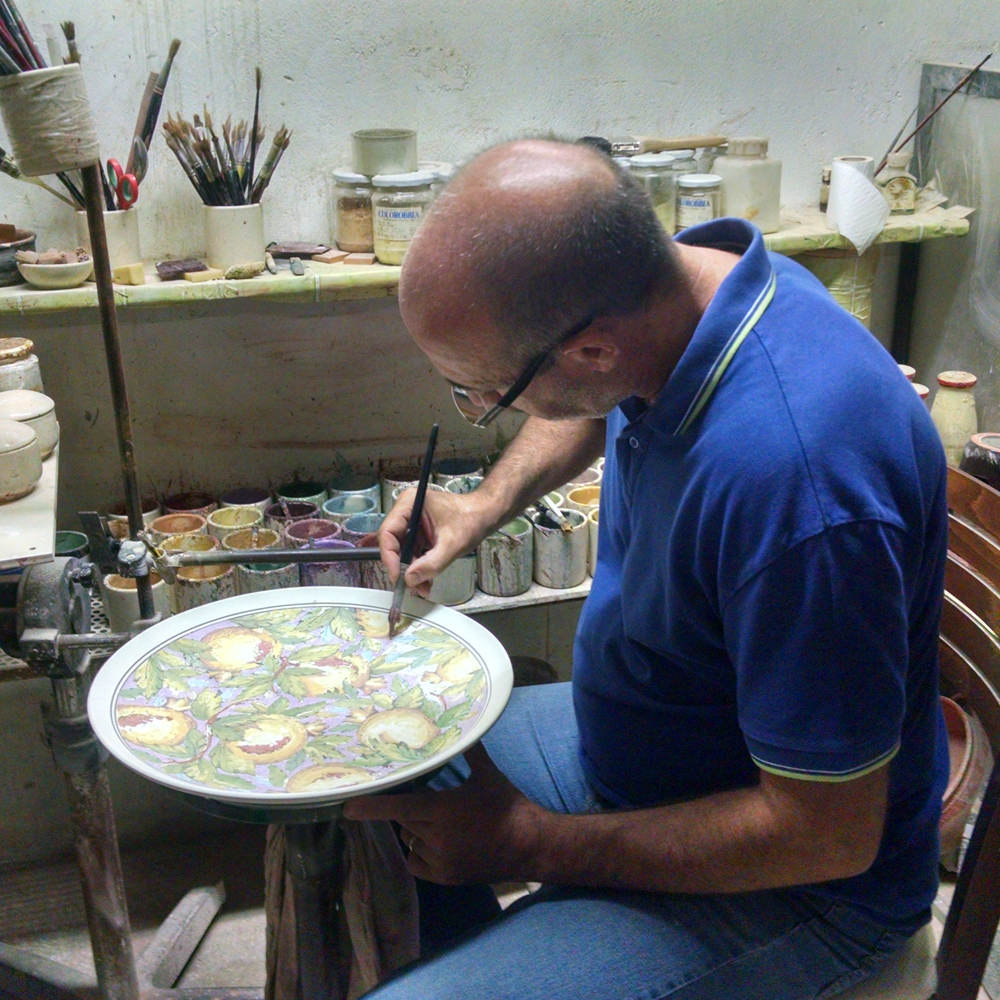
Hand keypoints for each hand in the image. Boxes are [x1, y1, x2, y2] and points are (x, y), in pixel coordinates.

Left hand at [342, 744, 549, 883]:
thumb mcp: (487, 775)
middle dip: (406, 809)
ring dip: (415, 829)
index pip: (399, 808)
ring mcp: (440, 861)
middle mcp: (437, 837)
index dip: (371, 807)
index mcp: (444, 810)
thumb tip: (463, 725)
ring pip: (411, 840)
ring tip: (436, 820)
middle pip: (404, 821)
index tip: (346, 807)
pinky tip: (436, 841)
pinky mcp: (444, 877)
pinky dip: (420, 850)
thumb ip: (470, 751)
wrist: (530, 846)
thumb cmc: (508, 806)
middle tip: (414, 798)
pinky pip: (417, 862)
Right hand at [379, 489, 493, 597]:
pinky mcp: (420, 532)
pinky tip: (426, 582)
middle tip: (411, 587)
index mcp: (409, 503)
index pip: (388, 532)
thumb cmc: (472, 520)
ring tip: (422, 588)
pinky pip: (413, 552)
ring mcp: (412, 522)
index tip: (398, 577)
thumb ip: (431, 563)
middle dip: (402, 567)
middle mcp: (406, 511)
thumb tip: (410, 579)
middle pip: (393, 543)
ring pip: (403, 551)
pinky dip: (418, 567)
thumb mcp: (452, 544)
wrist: (486, 515)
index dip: (389, 557)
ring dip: (411, 571)